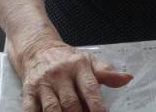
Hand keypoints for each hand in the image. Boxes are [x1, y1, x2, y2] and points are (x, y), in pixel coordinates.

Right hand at [15, 39, 132, 111]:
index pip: (90, 89)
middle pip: (71, 102)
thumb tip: (127, 78)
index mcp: (79, 66)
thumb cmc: (67, 59)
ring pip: (52, 108)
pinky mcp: (28, 91)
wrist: (38, 49)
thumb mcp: (89, 61)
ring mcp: (43, 84)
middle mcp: (60, 74)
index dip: (97, 106)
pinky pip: (30, 109)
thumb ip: (107, 73)